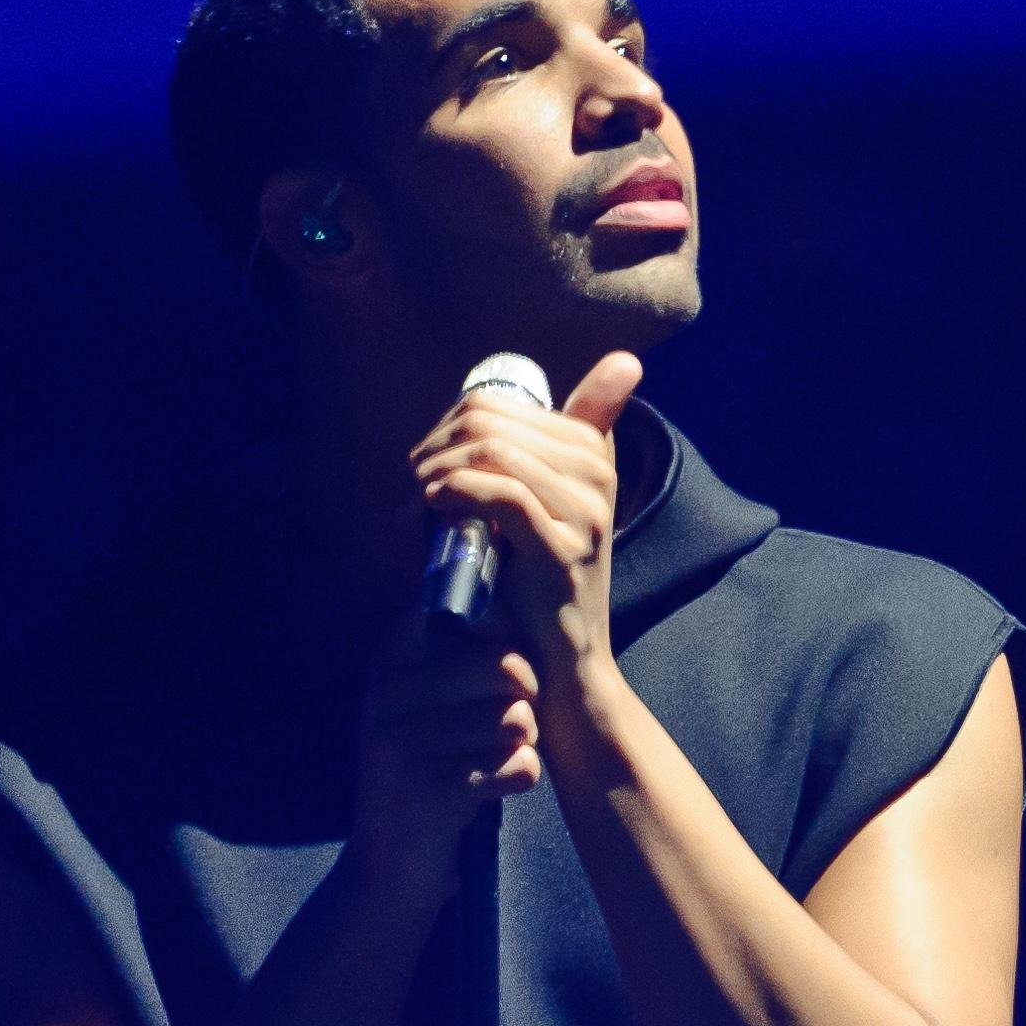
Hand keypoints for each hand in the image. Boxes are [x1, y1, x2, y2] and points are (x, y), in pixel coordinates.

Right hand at [351, 614, 543, 901]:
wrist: (387, 868)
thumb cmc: (428, 769)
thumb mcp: (426, 701)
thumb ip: (464, 652)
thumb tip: (527, 599)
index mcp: (389, 657)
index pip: (474, 612)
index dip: (506, 642)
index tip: (499, 678)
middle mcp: (389, 691)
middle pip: (508, 667)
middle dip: (524, 701)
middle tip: (506, 728)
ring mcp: (404, 741)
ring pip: (519, 719)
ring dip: (520, 746)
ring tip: (485, 762)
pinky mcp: (430, 789)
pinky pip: (521, 766)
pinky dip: (518, 781)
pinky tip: (487, 793)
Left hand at [410, 353, 645, 696]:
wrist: (565, 659)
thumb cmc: (540, 579)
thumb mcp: (550, 503)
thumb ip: (547, 445)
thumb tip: (608, 367)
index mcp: (593, 450)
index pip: (502, 403)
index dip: (449, 423)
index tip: (430, 459)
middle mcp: (598, 472)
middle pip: (492, 421)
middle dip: (439, 445)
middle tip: (417, 479)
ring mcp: (585, 511)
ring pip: (495, 452)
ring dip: (440, 468)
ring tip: (422, 495)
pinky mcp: (564, 550)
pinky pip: (504, 496)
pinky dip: (458, 492)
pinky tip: (436, 506)